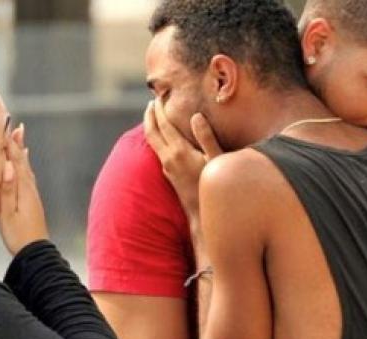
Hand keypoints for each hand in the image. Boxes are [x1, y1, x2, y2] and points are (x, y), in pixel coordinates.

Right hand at [0, 123, 49, 254]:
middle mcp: (30, 190)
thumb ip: (7, 190)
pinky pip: (28, 178)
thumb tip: (8, 166)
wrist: (36, 253)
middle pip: (23, 162)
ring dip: (22, 153)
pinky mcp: (32, 203)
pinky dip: (25, 167)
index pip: (15, 162)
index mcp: (23, 190)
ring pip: (26, 169)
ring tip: (20, 140)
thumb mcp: (8, 214)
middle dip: (18, 144)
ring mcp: (33, 196)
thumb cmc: (19, 236)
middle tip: (15, 127)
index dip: (10, 145)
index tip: (5, 128)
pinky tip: (24, 168)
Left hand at [143, 97, 221, 219]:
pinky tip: (164, 136)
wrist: (202, 215)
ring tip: (154, 114)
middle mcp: (168, 159)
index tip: (160, 95)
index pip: (164, 124)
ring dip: (151, 126)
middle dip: (150, 115)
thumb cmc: (214, 187)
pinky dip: (157, 138)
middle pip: (151, 132)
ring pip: (152, 142)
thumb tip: (196, 116)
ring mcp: (167, 168)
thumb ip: (206, 137)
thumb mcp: (216, 160)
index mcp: (179, 152)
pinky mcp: (168, 174)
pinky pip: (157, 150)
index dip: (160, 108)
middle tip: (152, 101)